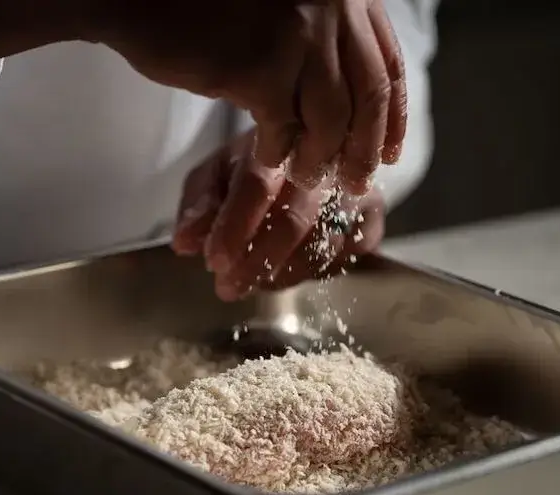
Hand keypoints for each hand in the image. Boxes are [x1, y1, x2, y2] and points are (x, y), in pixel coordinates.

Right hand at [103, 0, 405, 193]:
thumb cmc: (204, 5)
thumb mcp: (282, 11)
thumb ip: (320, 43)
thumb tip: (348, 107)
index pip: (387, 64)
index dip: (392, 115)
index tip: (392, 153)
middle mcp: (331, 6)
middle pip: (369, 95)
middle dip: (366, 149)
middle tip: (357, 183)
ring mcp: (299, 34)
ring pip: (331, 119)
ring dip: (320, 158)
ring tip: (307, 178)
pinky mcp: (261, 67)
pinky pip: (282, 128)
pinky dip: (277, 152)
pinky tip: (268, 159)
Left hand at [172, 131, 384, 300]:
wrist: (308, 146)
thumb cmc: (254, 165)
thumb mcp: (216, 175)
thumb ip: (199, 206)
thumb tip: (185, 244)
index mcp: (277, 141)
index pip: (256, 185)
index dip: (234, 228)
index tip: (214, 262)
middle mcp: (323, 161)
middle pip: (294, 220)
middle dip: (257, 262)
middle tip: (229, 288)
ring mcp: (354, 187)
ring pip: (323, 244)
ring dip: (284, 272)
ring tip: (254, 283)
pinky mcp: (374, 213)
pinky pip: (349, 254)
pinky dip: (316, 270)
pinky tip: (290, 271)